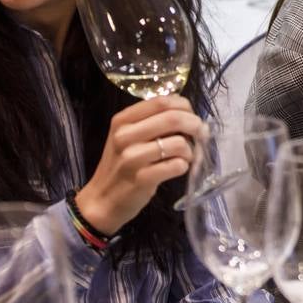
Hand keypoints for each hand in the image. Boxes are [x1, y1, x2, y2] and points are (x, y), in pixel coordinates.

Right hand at [73, 95, 202, 234]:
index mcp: (123, 120)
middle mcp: (125, 135)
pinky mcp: (141, 179)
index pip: (162, 101)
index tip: (191, 115)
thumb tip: (190, 116)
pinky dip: (184, 166)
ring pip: (178, 143)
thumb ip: (153, 123)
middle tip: (201, 135)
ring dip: (191, 150)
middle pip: (173, 118)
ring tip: (185, 157)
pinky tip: (178, 168)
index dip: (184, 106)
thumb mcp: (128, 137)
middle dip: (195, 125)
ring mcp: (132, 158)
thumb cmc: (120, 166)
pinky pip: (176, 165)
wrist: (102, 200)